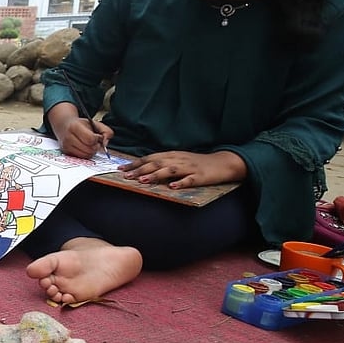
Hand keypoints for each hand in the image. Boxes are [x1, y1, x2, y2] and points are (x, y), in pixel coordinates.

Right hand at [56, 117, 113, 159]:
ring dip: (91, 151)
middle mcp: (68, 137)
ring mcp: (66, 146)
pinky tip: (85, 148)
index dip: (97, 139)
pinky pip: (81, 158)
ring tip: (90, 145)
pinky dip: (86, 154)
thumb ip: (106, 131)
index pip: (91, 139)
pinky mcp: (66, 152)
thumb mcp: (95, 123)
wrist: (64, 125)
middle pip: (89, 149)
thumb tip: (105, 143)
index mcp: (75, 126)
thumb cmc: (81, 124)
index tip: (97, 136)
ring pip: (86, 155)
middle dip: (95, 146)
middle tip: (95, 142)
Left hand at [122, 150, 246, 188]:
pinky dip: (181, 183)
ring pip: (170, 170)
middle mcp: (178, 159)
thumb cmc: (197, 163)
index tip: (121, 169)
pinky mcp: (200, 176)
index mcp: (172, 155)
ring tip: (143, 180)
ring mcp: (189, 168)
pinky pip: (190, 180)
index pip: (149, 158)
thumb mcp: (178, 160)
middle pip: (156, 163)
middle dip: (140, 169)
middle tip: (126, 176)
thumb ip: (163, 163)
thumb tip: (143, 170)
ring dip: (156, 175)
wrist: (223, 162)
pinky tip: (172, 187)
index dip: (135, 163)